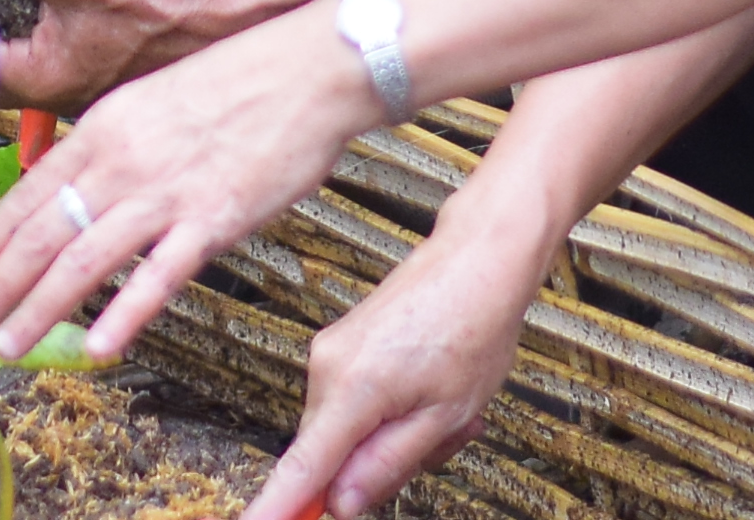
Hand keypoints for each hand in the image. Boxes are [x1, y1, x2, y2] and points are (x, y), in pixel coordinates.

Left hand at [0, 8, 384, 361]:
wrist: (305, 67)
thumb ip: (107, 148)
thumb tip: (70, 187)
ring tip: (6, 345)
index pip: (26, 196)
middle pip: (41, 234)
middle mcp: (121, 161)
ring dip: (38, 308)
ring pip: (84, 259)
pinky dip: (125, 313)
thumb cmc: (233, 82)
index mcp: (102, 129)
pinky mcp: (214, 219)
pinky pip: (160, 274)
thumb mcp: (148, 101)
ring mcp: (166, 192)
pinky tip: (98, 346)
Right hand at [242, 220, 552, 519]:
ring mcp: (330, 352)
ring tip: (444, 405)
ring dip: (392, 434)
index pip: (302, 468)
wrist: (477, 258)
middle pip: (331, 454)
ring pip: (348, 431)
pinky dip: (388, 410)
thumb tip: (342, 503)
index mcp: (353, 388)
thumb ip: (387, 464)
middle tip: (440, 436)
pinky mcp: (340, 345)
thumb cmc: (473, 326)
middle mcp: (327, 367)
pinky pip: (354, 402)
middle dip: (378, 463)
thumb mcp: (444, 415)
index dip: (276, 507)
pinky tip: (429, 387)